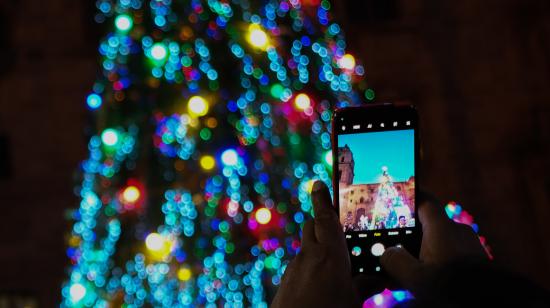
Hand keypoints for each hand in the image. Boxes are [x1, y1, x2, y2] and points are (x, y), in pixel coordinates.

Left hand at [271, 181, 361, 306]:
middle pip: (311, 228)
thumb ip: (364, 287)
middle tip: (338, 229)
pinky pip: (301, 266)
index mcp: (329, 256)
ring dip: (318, 249)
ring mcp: (293, 270)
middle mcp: (308, 257)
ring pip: (306, 248)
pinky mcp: (286, 283)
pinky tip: (322, 284)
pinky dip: (312, 266)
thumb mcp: (354, 302)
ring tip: (336, 264)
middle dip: (321, 223)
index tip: (317, 184)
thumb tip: (377, 279)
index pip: (324, 219)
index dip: (322, 200)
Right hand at [380, 194, 487, 296]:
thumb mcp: (415, 276)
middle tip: (398, 247)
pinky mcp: (477, 261)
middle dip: (414, 235)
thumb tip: (387, 254)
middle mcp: (458, 231)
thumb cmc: (452, 284)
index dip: (412, 196)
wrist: (491, 300)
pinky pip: (452, 256)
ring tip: (413, 270)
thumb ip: (396, 261)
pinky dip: (439, 263)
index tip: (401, 194)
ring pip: (441, 243)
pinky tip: (431, 279)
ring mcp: (470, 246)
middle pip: (430, 225)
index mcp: (441, 227)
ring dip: (426, 253)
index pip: (425, 200)